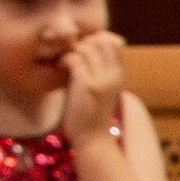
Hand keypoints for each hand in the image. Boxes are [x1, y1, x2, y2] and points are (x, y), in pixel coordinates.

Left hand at [58, 31, 126, 146]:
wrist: (92, 140)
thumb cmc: (92, 117)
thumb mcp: (102, 92)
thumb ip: (100, 73)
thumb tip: (87, 55)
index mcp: (118, 76)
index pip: (114, 43)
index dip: (97, 40)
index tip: (83, 50)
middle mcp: (114, 75)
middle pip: (102, 41)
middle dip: (84, 42)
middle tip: (72, 54)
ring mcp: (102, 80)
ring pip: (88, 48)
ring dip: (73, 50)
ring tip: (65, 61)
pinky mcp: (87, 86)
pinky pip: (76, 59)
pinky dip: (66, 59)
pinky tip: (61, 67)